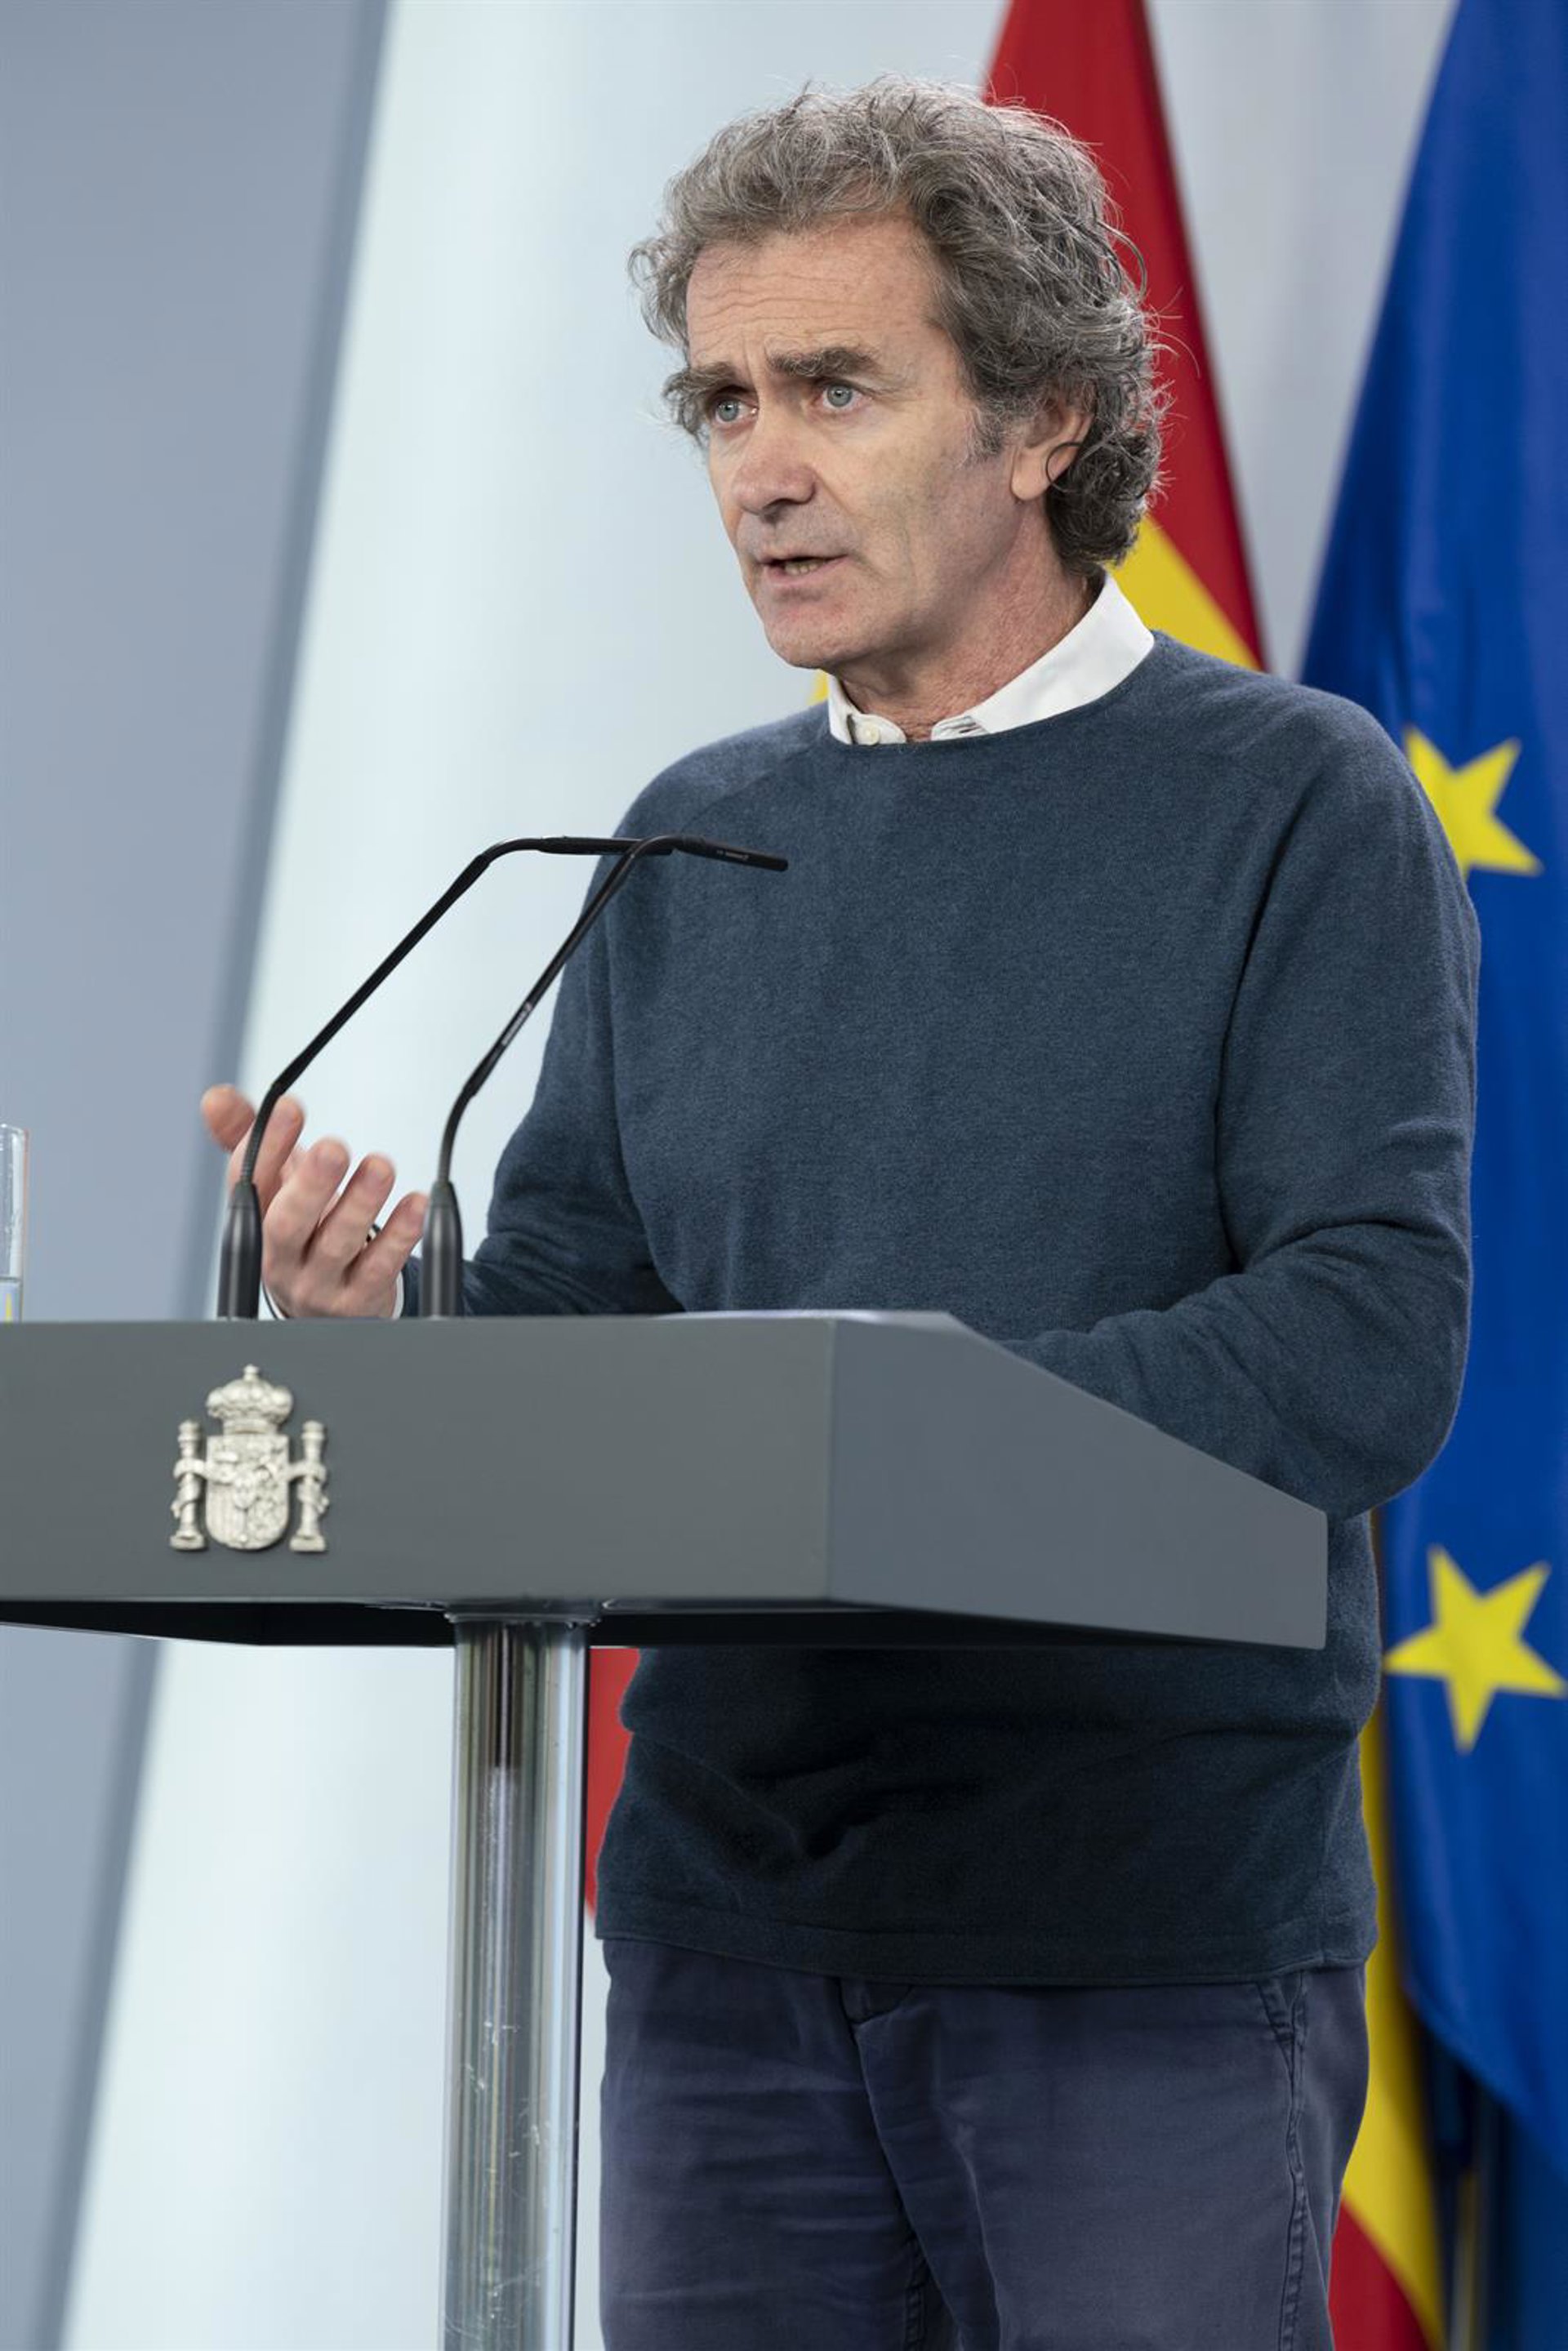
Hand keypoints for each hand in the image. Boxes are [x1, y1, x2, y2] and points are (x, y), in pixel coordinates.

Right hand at [201, 1084, 427, 1319]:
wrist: (325, 1303)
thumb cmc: (302, 1228)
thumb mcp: (273, 1183)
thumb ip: (249, 1136)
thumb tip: (217, 1096)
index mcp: (255, 1222)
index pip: (250, 1182)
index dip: (267, 1146)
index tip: (290, 1107)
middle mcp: (282, 1257)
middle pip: (287, 1225)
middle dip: (310, 1185)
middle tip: (334, 1148)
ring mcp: (320, 1283)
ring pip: (337, 1245)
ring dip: (360, 1204)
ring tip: (381, 1167)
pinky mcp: (359, 1300)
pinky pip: (380, 1268)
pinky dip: (399, 1236)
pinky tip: (415, 1205)